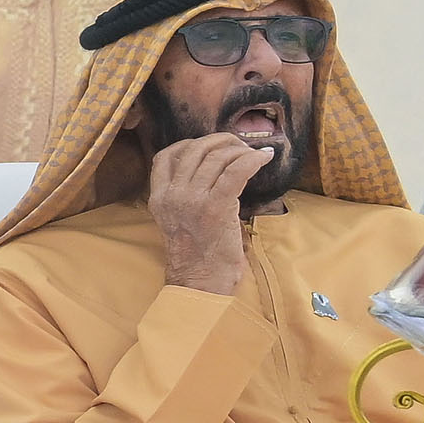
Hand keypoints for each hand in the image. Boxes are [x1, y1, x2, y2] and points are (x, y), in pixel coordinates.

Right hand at [147, 131, 271, 296]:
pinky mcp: (216, 207)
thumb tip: (211, 171)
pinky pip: (236, 171)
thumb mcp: (178, 220)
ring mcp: (192, 201)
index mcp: (159, 198)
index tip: (210, 146)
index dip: (190, 144)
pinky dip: (252, 159)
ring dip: (240, 150)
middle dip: (220, 140)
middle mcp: (172, 196)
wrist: (200, 282)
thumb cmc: (197, 255)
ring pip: (216, 158)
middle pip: (195, 150)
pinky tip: (264, 158)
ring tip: (254, 154)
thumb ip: (184, 196)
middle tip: (239, 145)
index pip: (166, 156)